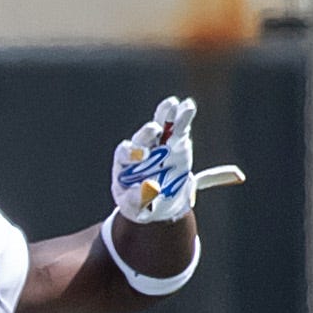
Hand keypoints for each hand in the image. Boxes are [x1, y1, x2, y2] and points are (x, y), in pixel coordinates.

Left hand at [111, 95, 246, 224]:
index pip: (125, 152)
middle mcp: (141, 149)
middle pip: (142, 136)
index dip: (132, 152)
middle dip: (147, 132)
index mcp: (125, 163)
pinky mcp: (176, 142)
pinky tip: (187, 106)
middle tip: (154, 129)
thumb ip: (139, 199)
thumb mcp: (135, 207)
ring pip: (160, 125)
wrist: (157, 203)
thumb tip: (152, 187)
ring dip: (165, 114)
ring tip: (172, 104)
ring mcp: (159, 144)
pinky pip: (179, 128)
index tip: (141, 155)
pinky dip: (183, 117)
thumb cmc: (139, 204)